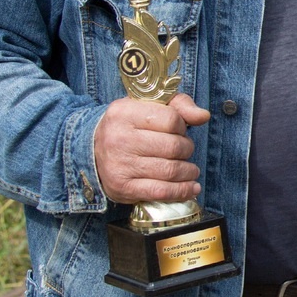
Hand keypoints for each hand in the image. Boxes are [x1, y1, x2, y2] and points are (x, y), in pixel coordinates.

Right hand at [94, 93, 210, 204]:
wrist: (93, 150)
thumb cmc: (130, 125)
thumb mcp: (150, 105)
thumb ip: (180, 105)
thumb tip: (203, 116)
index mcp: (124, 112)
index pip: (171, 119)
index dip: (182, 126)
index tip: (180, 130)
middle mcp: (119, 138)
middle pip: (173, 146)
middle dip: (187, 149)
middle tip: (185, 151)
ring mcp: (119, 165)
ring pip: (170, 170)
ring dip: (188, 171)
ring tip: (191, 170)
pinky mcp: (122, 187)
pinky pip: (160, 191)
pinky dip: (181, 191)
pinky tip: (191, 188)